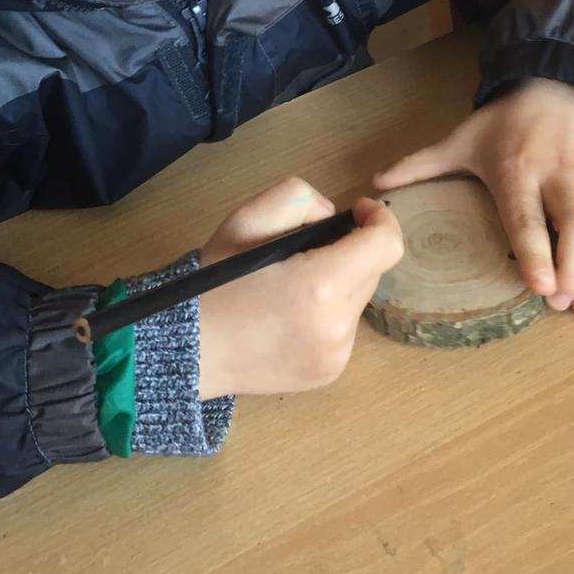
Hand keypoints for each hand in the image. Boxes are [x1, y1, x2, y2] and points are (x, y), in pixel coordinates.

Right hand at [198, 177, 404, 399]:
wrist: (187, 349)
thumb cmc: (212, 281)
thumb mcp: (246, 219)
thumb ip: (299, 199)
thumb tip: (335, 218)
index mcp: (320, 286)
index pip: (387, 245)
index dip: (379, 219)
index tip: (357, 212)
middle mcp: (336, 327)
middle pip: (373, 271)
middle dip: (350, 252)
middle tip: (305, 251)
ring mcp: (335, 356)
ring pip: (358, 300)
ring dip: (339, 284)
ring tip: (292, 286)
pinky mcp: (329, 373)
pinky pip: (344, 330)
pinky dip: (328, 314)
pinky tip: (290, 315)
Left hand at [373, 80, 573, 316]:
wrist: (560, 78)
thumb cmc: (506, 121)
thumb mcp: (461, 138)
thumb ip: (420, 165)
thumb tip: (371, 189)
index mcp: (520, 170)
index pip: (528, 217)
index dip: (537, 252)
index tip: (542, 288)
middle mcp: (563, 176)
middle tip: (567, 307)